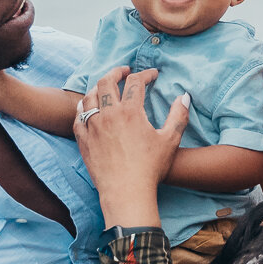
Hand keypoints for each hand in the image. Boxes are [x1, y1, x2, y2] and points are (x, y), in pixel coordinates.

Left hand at [74, 67, 187, 226]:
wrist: (126, 192)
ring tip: (105, 87)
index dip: (145, 74)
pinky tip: (87, 108)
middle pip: (106, 82)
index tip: (152, 74)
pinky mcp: (84, 140)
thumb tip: (183, 97)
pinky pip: (79, 117)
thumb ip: (178, 116)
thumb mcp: (170, 141)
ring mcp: (93, 127)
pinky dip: (83, 108)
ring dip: (97, 87)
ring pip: (89, 97)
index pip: (136, 82)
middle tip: (124, 71)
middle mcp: (109, 114)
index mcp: (130, 112)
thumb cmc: (150, 168)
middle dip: (116, 72)